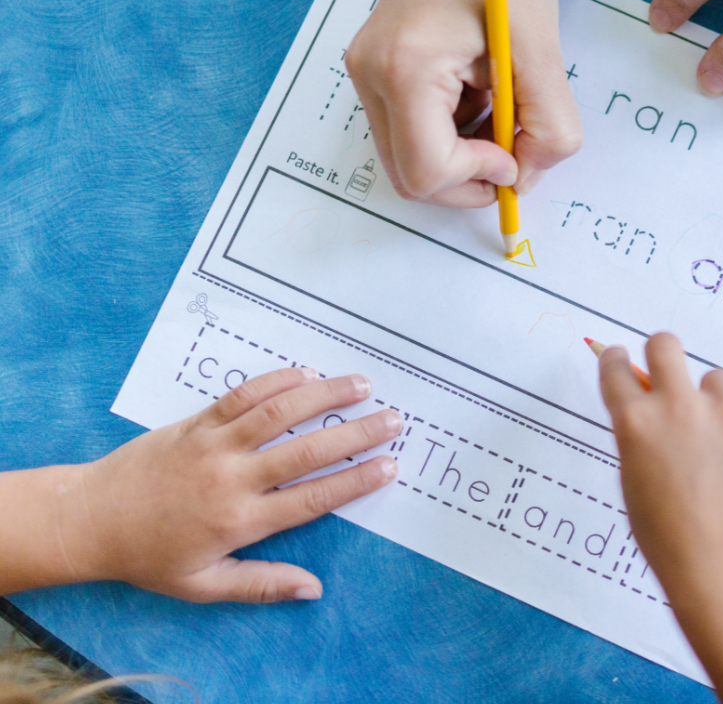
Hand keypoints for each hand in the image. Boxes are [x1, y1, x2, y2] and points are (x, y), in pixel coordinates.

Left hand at [22, 367, 402, 602]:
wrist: (89, 519)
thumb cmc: (149, 557)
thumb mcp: (204, 585)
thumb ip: (261, 584)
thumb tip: (314, 589)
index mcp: (240, 521)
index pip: (312, 498)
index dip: (355, 481)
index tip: (388, 466)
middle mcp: (232, 478)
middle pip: (306, 450)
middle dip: (356, 433)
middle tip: (392, 419)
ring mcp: (215, 444)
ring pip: (279, 412)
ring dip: (324, 395)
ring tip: (361, 384)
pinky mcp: (197, 421)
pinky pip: (243, 395)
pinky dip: (277, 381)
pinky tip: (306, 373)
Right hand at [345, 0, 582, 205]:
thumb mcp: (541, 52)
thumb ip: (547, 125)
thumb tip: (528, 177)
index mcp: (405, 68)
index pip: (427, 170)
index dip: (478, 178)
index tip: (515, 155)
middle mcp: (371, 73)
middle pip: (410, 176)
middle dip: (467, 178)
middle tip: (513, 152)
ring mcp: (367, 70)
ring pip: (409, 157)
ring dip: (460, 154)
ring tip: (497, 105)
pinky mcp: (376, 67)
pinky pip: (409, 128)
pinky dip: (449, 131)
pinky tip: (478, 93)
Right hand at [600, 334, 722, 703]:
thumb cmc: (672, 536)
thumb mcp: (634, 482)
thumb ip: (639, 437)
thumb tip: (647, 410)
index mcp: (635, 423)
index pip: (615, 368)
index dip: (616, 360)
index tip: (620, 357)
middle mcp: (676, 407)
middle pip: (664, 345)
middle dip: (662, 352)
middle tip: (667, 370)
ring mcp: (722, 411)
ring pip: (716, 380)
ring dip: (713, 402)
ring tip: (719, 446)